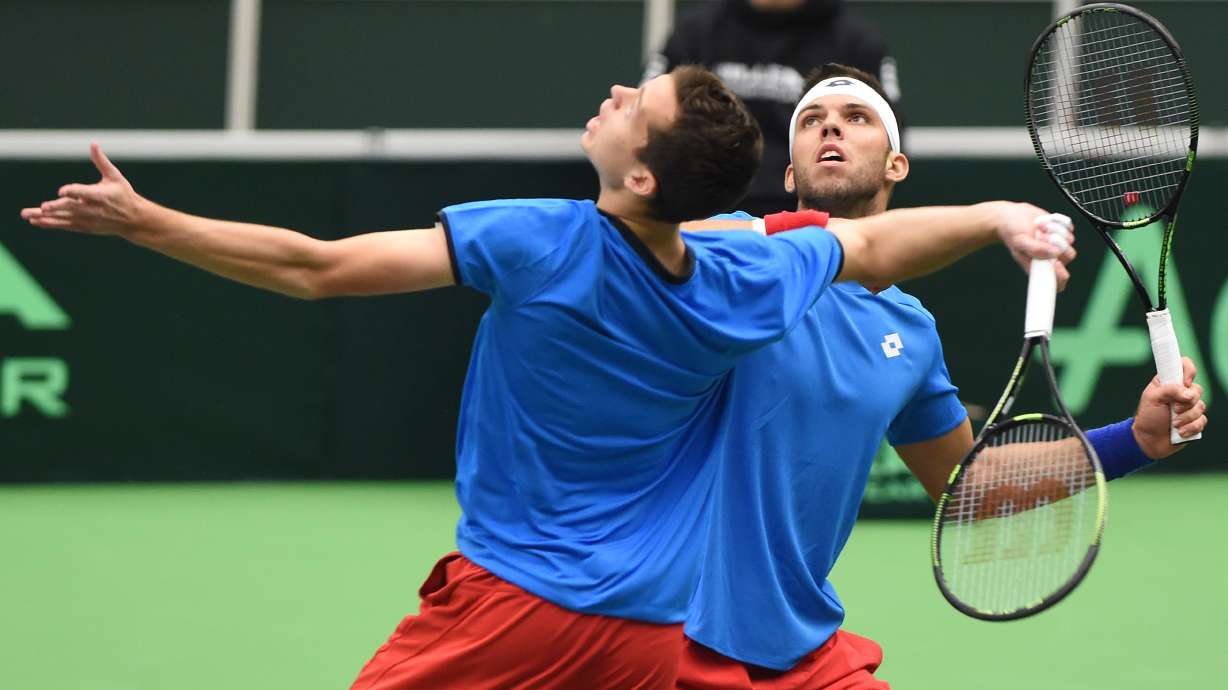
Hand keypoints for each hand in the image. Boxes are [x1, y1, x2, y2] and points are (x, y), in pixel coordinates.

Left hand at [20, 143, 145, 236]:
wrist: (133, 219)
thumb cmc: (124, 195)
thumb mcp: (115, 177)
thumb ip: (101, 161)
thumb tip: (93, 143)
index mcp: (101, 195)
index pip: (84, 193)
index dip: (73, 191)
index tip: (61, 191)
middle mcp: (93, 209)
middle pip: (71, 208)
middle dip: (56, 207)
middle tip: (43, 207)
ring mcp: (88, 219)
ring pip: (64, 218)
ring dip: (45, 217)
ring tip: (28, 215)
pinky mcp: (84, 227)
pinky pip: (64, 225)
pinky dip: (50, 224)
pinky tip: (35, 221)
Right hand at [990, 203, 1077, 291]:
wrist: (1013, 217)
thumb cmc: (1013, 232)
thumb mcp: (1019, 242)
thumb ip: (1036, 249)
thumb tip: (1055, 253)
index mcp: (1040, 267)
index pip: (1058, 282)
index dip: (1061, 274)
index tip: (1056, 263)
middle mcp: (1052, 258)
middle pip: (1069, 255)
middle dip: (1056, 243)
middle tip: (1039, 236)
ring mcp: (1058, 244)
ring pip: (1069, 239)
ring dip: (1054, 229)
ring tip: (1038, 227)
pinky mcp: (1062, 231)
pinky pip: (1068, 226)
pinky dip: (1057, 221)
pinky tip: (1044, 222)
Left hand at [1133, 356, 1206, 458]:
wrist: (1149, 440)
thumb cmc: (1148, 416)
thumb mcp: (1152, 398)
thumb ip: (1169, 389)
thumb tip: (1189, 393)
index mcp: (1169, 382)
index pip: (1185, 365)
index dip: (1189, 371)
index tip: (1184, 383)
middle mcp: (1181, 392)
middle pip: (1197, 389)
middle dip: (1186, 402)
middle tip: (1173, 409)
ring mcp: (1190, 407)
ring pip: (1201, 406)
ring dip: (1186, 417)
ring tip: (1174, 423)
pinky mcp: (1195, 421)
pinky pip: (1202, 421)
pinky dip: (1190, 427)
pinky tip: (1180, 432)